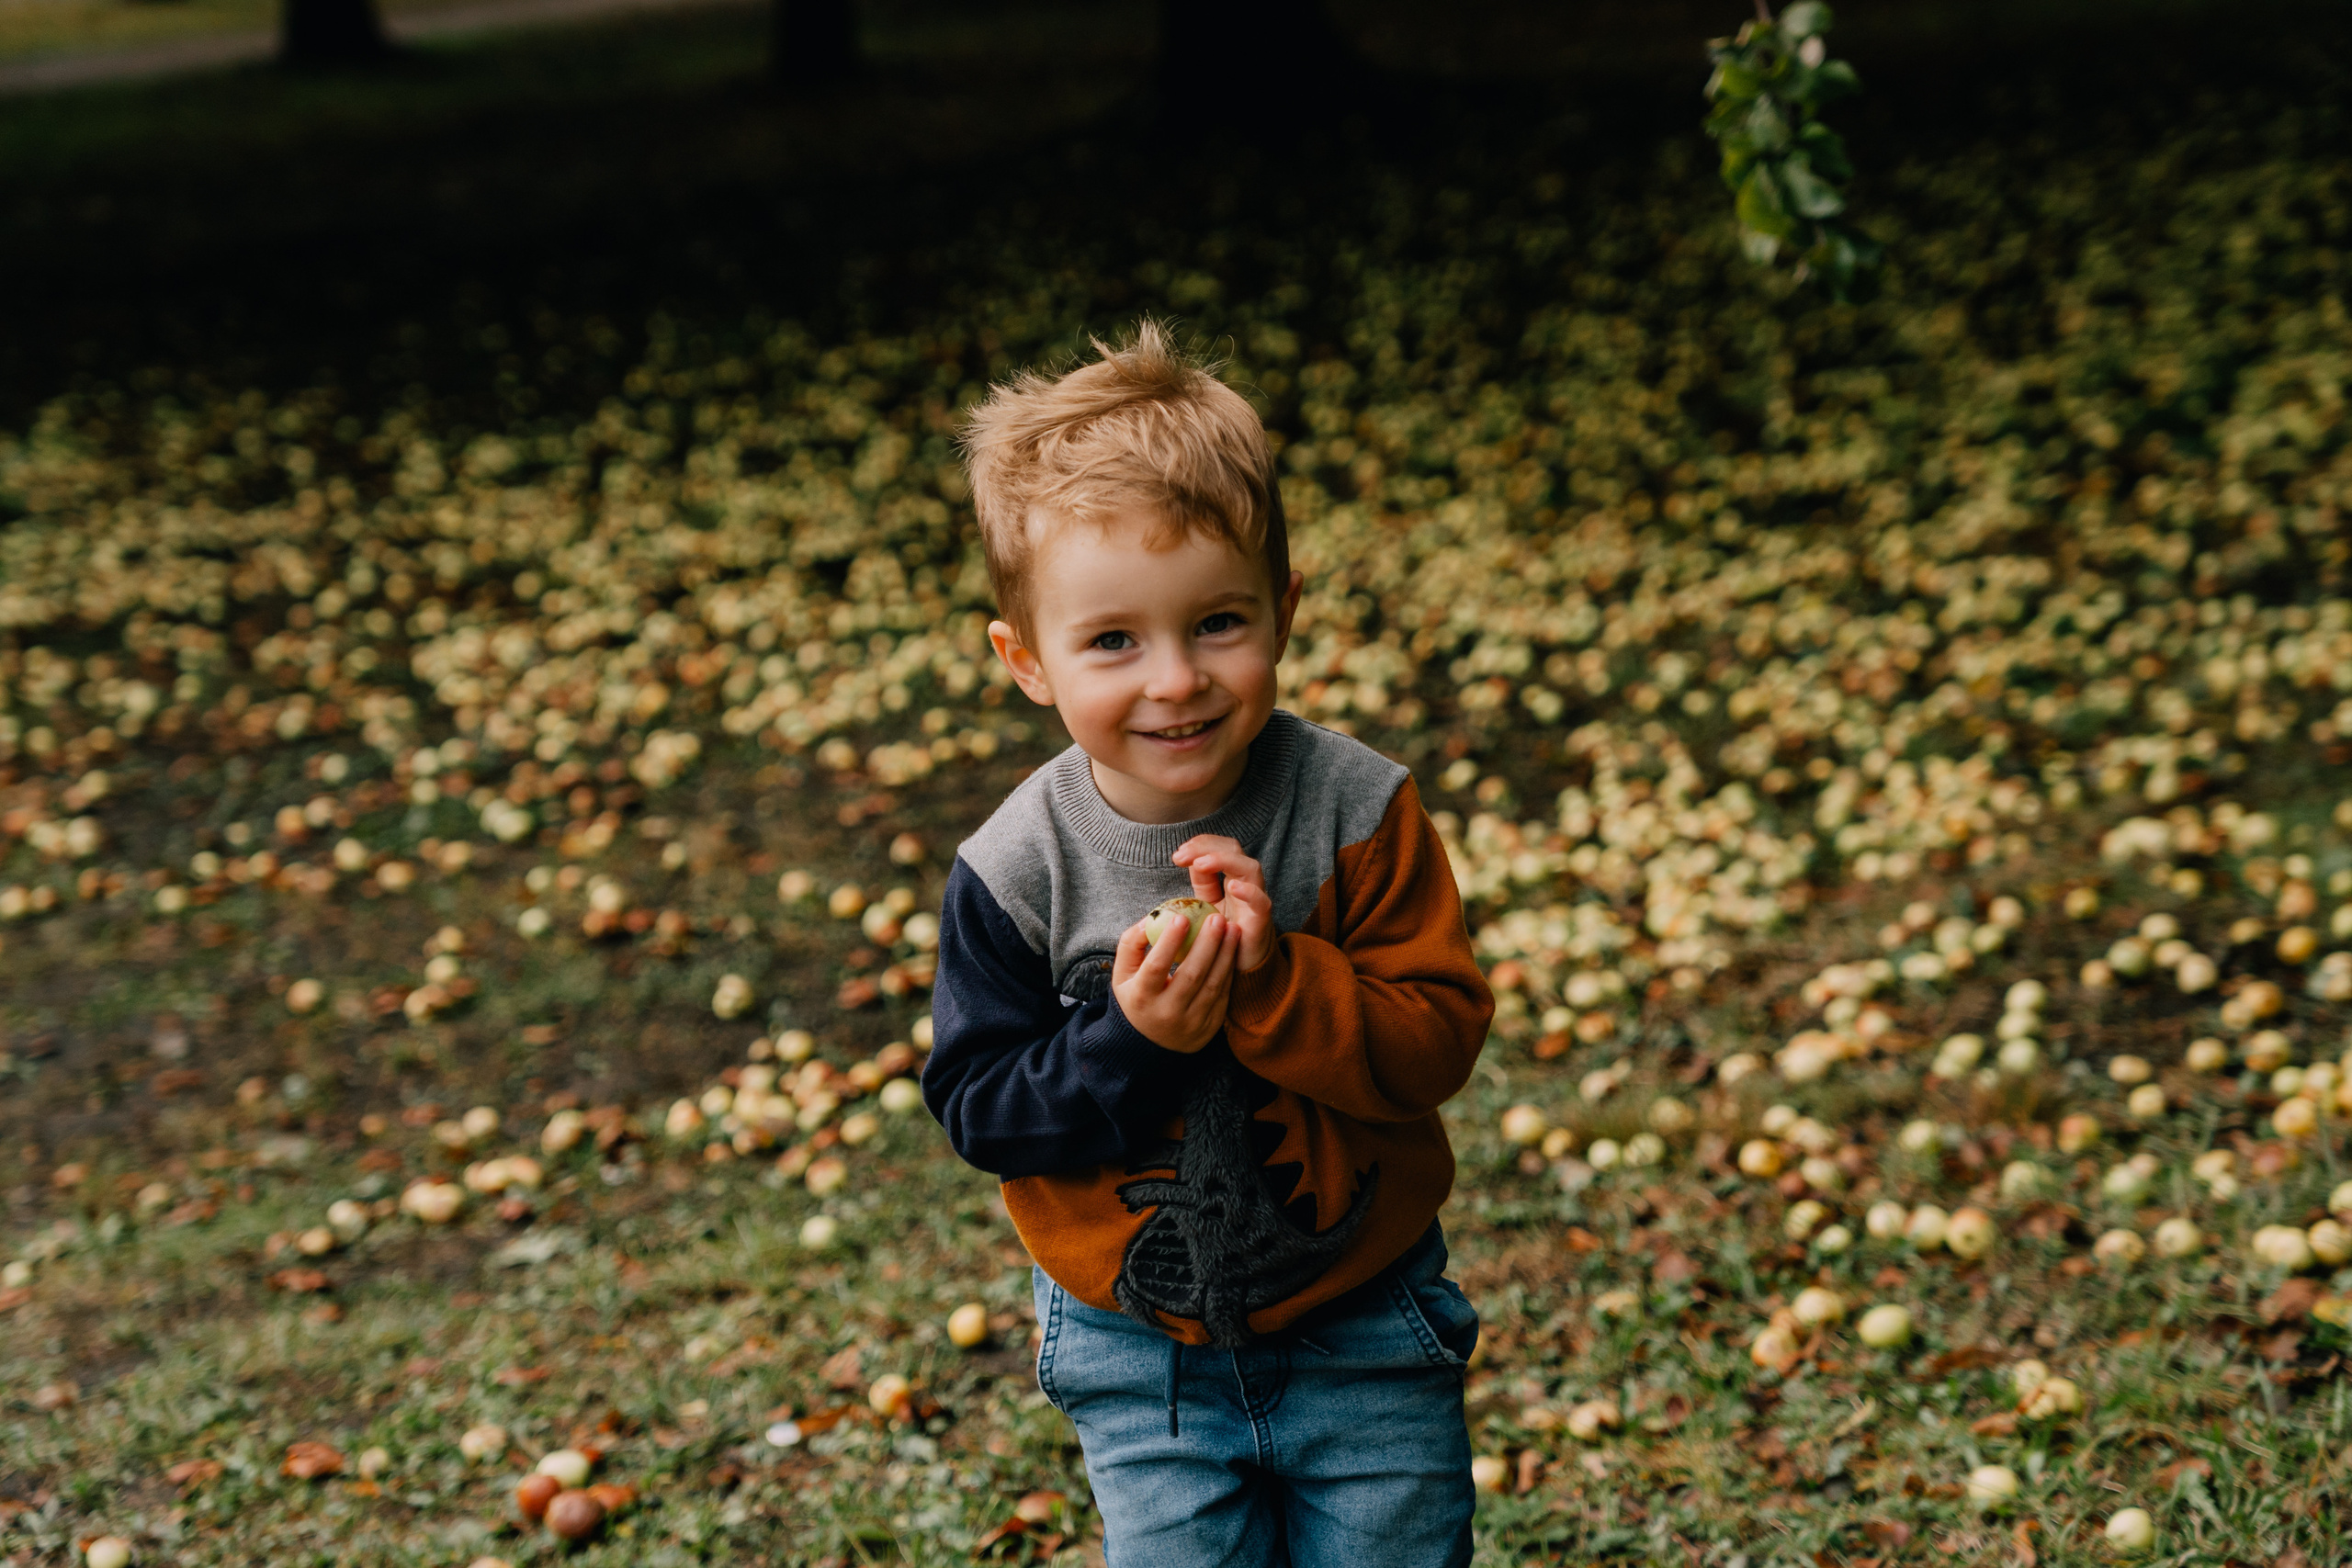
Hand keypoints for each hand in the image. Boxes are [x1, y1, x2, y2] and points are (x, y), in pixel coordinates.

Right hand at [1112, 904, 1236, 1053]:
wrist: (1149, 1042)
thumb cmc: (1136, 996)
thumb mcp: (1123, 973)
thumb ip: (1132, 943)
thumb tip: (1152, 919)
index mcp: (1142, 998)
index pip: (1156, 967)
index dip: (1169, 942)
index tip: (1182, 917)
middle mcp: (1166, 1013)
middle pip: (1191, 975)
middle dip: (1207, 943)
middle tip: (1217, 917)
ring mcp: (1191, 1023)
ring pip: (1212, 985)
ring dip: (1225, 954)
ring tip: (1232, 929)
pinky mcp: (1209, 1027)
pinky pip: (1222, 995)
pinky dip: (1229, 970)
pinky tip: (1233, 949)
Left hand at [1171, 835, 1275, 974]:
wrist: (1240, 967)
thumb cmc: (1222, 934)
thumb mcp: (1207, 905)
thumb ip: (1201, 883)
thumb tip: (1186, 860)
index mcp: (1230, 877)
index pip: (1220, 847)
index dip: (1200, 844)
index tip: (1178, 854)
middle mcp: (1245, 884)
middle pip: (1234, 849)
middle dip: (1207, 846)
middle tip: (1181, 855)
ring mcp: (1254, 901)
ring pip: (1250, 868)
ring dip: (1224, 860)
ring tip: (1200, 864)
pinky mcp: (1260, 922)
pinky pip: (1262, 902)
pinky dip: (1250, 892)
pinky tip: (1233, 887)